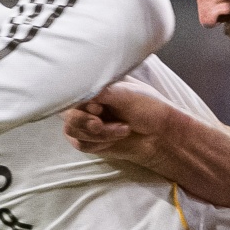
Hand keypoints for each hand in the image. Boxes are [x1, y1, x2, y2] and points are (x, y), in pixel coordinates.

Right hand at [62, 78, 181, 173]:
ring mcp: (86, 121)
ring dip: (99, 134)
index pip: (69, 91)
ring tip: (123, 130)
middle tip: (105, 123)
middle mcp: (87, 102)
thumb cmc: (148, 108)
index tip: (99, 107)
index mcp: (94, 85)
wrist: (160, 134)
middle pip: (68, 114)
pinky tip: (117, 138)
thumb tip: (79, 87)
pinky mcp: (89, 139)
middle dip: (89, 123)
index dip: (80, 104)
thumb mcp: (126, 94)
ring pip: (72, 131)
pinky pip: (81, 144)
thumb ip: (101, 91)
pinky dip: (99, 144)